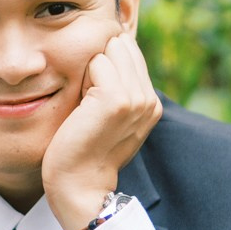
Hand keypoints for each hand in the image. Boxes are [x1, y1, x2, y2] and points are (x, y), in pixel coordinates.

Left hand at [41, 30, 161, 229]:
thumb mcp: (110, 116)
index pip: (130, 51)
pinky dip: (81, 77)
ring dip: (89, 69)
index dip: (105, 64)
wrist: (79, 185)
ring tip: (85, 104)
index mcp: (151, 102)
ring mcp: (135, 98)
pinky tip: (80, 106)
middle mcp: (149, 99)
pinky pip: (95, 61)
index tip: (93, 99)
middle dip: (98, 61)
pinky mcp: (115, 99)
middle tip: (87, 101)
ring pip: (109, 49)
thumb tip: (109, 45)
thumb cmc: (84, 149)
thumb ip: (118, 85)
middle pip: (121, 44)